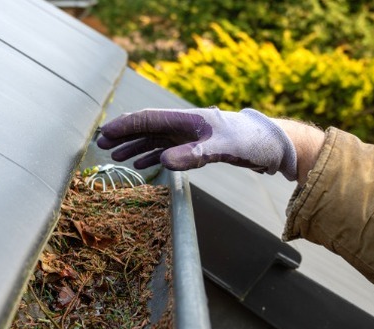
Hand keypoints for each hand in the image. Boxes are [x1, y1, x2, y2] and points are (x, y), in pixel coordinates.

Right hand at [96, 107, 297, 180]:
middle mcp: (184, 124)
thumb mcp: (223, 148)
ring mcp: (189, 135)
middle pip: (146, 128)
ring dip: (135, 147)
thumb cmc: (250, 141)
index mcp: (187, 118)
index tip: (105, 135)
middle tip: (101, 146)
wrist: (271, 144)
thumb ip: (193, 154)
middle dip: (123, 136)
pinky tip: (141, 165)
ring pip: (154, 139)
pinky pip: (167, 149)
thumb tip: (162, 162)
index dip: (124, 126)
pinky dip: (152, 156)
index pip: (148, 119)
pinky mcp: (196, 146)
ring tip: (116, 156)